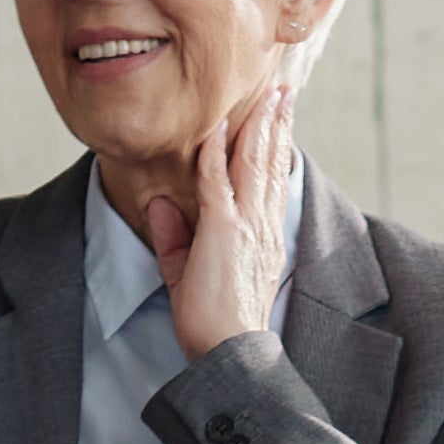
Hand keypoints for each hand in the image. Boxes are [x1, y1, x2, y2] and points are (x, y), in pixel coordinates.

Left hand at [162, 65, 299, 361]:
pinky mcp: (226, 230)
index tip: (280, 118)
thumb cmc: (211, 324)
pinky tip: (219, 125)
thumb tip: (158, 205)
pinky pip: (220, 180)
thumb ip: (174, 239)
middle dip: (278, 124)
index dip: (276, 147)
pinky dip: (218, 149)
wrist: (228, 353)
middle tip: (285, 91)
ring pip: (255, 163)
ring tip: (270, 94)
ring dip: (260, 124)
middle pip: (270, 164)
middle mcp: (262, 226)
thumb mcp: (184, 275)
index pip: (270, 181)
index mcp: (262, 237)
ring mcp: (247, 226)